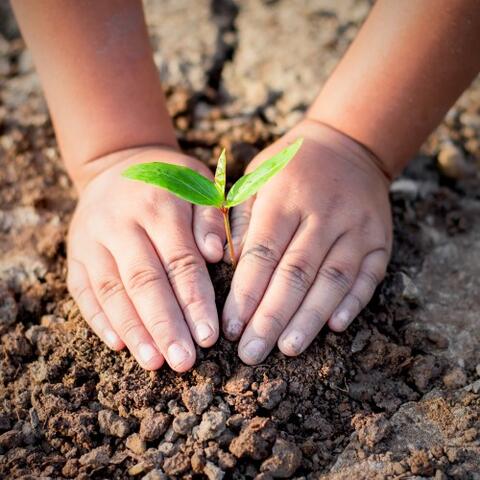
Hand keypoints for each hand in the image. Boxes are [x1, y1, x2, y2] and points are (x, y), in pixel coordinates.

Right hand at [67, 147, 225, 371]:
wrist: (117, 163)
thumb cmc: (171, 181)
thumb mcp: (199, 184)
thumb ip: (210, 218)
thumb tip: (218, 254)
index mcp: (159, 205)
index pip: (180, 261)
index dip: (194, 300)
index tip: (209, 337)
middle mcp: (121, 222)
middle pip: (144, 281)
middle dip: (165, 325)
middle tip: (183, 363)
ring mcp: (92, 239)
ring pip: (111, 290)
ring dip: (133, 330)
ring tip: (154, 363)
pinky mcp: (76, 253)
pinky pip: (83, 290)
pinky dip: (100, 319)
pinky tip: (119, 344)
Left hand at [222, 119, 392, 363]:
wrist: (347, 144)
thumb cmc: (291, 167)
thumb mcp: (256, 178)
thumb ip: (241, 219)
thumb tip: (229, 265)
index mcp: (285, 198)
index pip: (262, 254)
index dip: (245, 294)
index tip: (230, 328)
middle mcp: (323, 214)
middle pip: (295, 274)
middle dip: (271, 318)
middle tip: (251, 354)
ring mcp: (357, 227)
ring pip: (332, 280)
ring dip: (309, 318)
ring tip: (288, 349)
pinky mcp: (380, 239)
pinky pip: (368, 276)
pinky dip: (353, 303)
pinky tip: (335, 327)